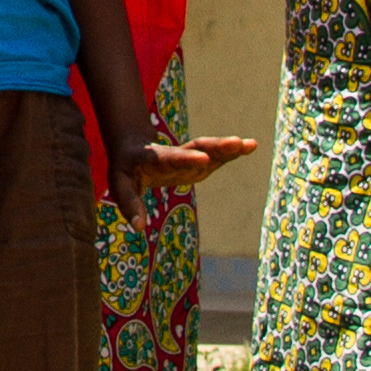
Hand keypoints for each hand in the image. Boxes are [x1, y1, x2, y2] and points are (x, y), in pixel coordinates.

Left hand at [114, 133, 260, 211]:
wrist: (133, 148)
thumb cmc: (125, 170)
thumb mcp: (119, 186)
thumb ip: (129, 205)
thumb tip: (138, 227)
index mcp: (152, 159)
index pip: (170, 159)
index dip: (186, 159)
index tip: (203, 159)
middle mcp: (174, 154)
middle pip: (195, 148)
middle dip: (215, 147)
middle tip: (236, 143)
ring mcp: (188, 156)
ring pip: (208, 149)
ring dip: (227, 148)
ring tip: (249, 144)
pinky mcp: (198, 161)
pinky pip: (216, 156)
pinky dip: (232, 152)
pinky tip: (250, 146)